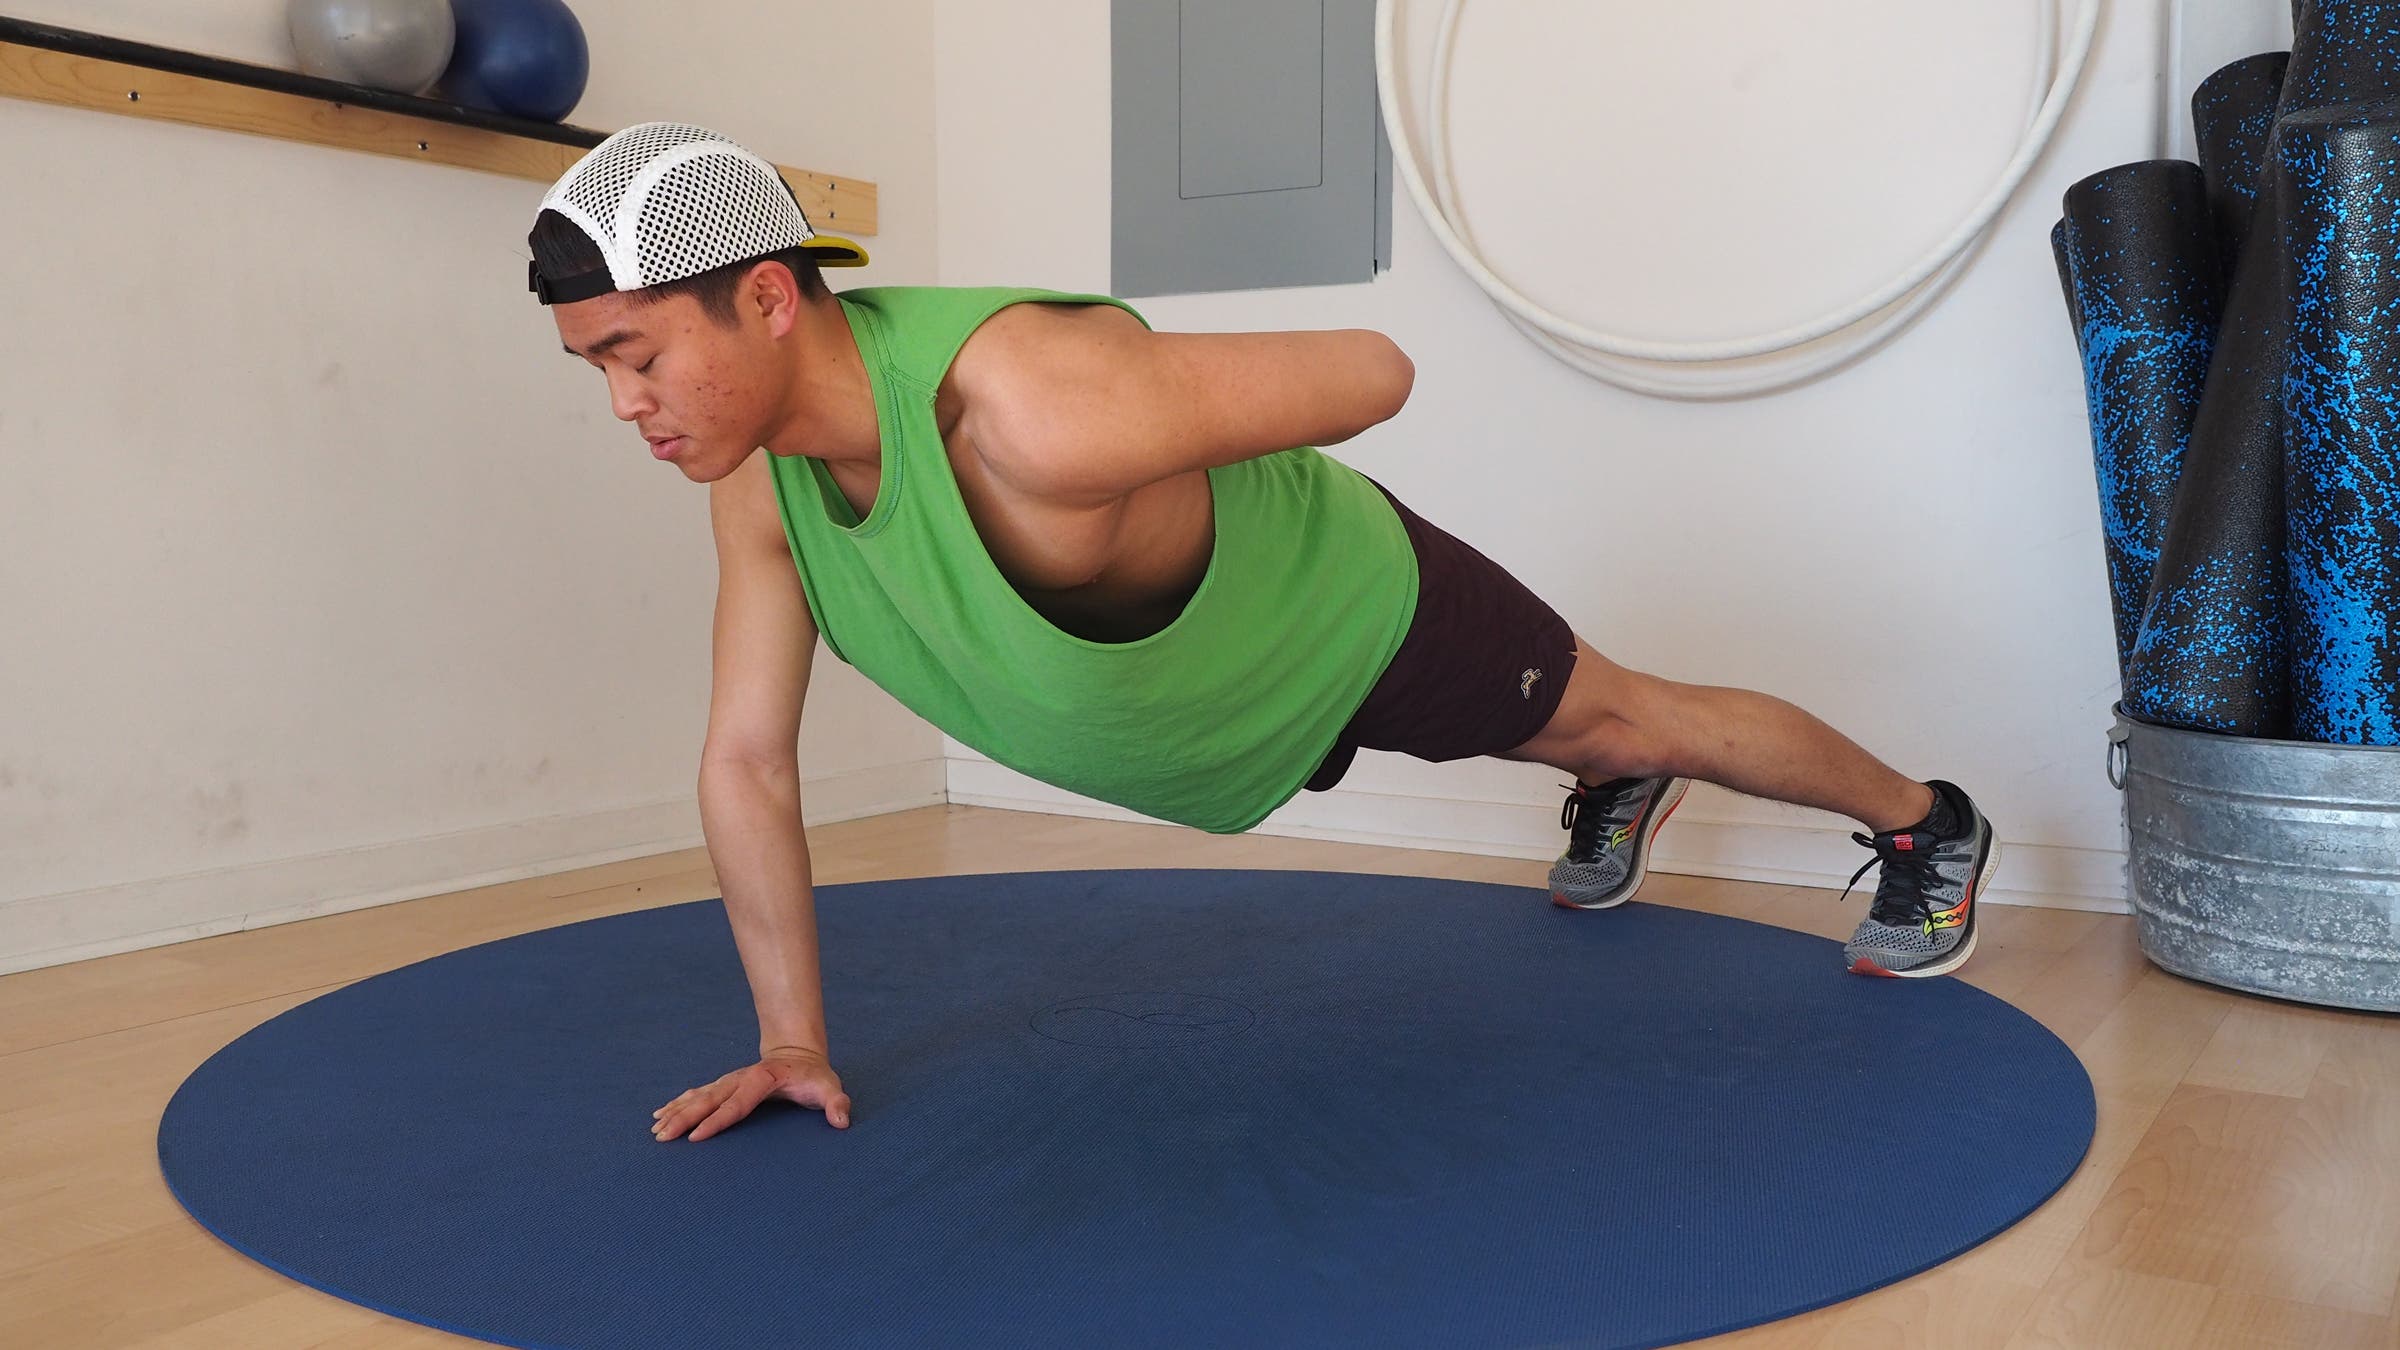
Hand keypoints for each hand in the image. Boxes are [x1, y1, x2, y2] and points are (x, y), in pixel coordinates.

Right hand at [651, 1046, 851, 1140]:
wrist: (798, 1053)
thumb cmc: (814, 1076)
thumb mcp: (830, 1087)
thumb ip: (837, 1103)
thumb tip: (842, 1120)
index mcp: (762, 1081)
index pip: (737, 1104)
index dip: (718, 1120)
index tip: (697, 1137)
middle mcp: (740, 1079)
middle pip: (709, 1100)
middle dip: (685, 1118)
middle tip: (663, 1136)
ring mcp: (729, 1082)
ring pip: (698, 1097)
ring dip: (676, 1112)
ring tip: (656, 1129)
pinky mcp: (724, 1086)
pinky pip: (697, 1095)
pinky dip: (677, 1104)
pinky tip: (659, 1114)